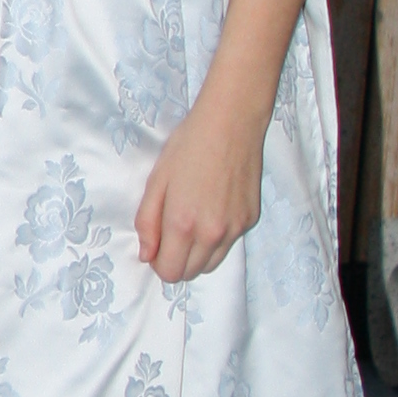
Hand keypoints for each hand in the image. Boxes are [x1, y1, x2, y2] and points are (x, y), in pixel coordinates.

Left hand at [136, 87, 266, 283]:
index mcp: (183, 224)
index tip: (156, 245)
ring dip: (197, 255)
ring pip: (211, 264)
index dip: (158, 263)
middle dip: (176, 261)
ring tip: (191, 223)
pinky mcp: (251, 220)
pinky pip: (229, 245)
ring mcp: (235, 229)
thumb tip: (146, 256)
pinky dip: (217, 240)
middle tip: (171, 234)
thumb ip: (147, 222)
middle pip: (190, 273)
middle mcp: (212, 233)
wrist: (231, 123)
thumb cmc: (188, 146)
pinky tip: (212, 211)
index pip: (170, 272)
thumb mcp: (156, 181)